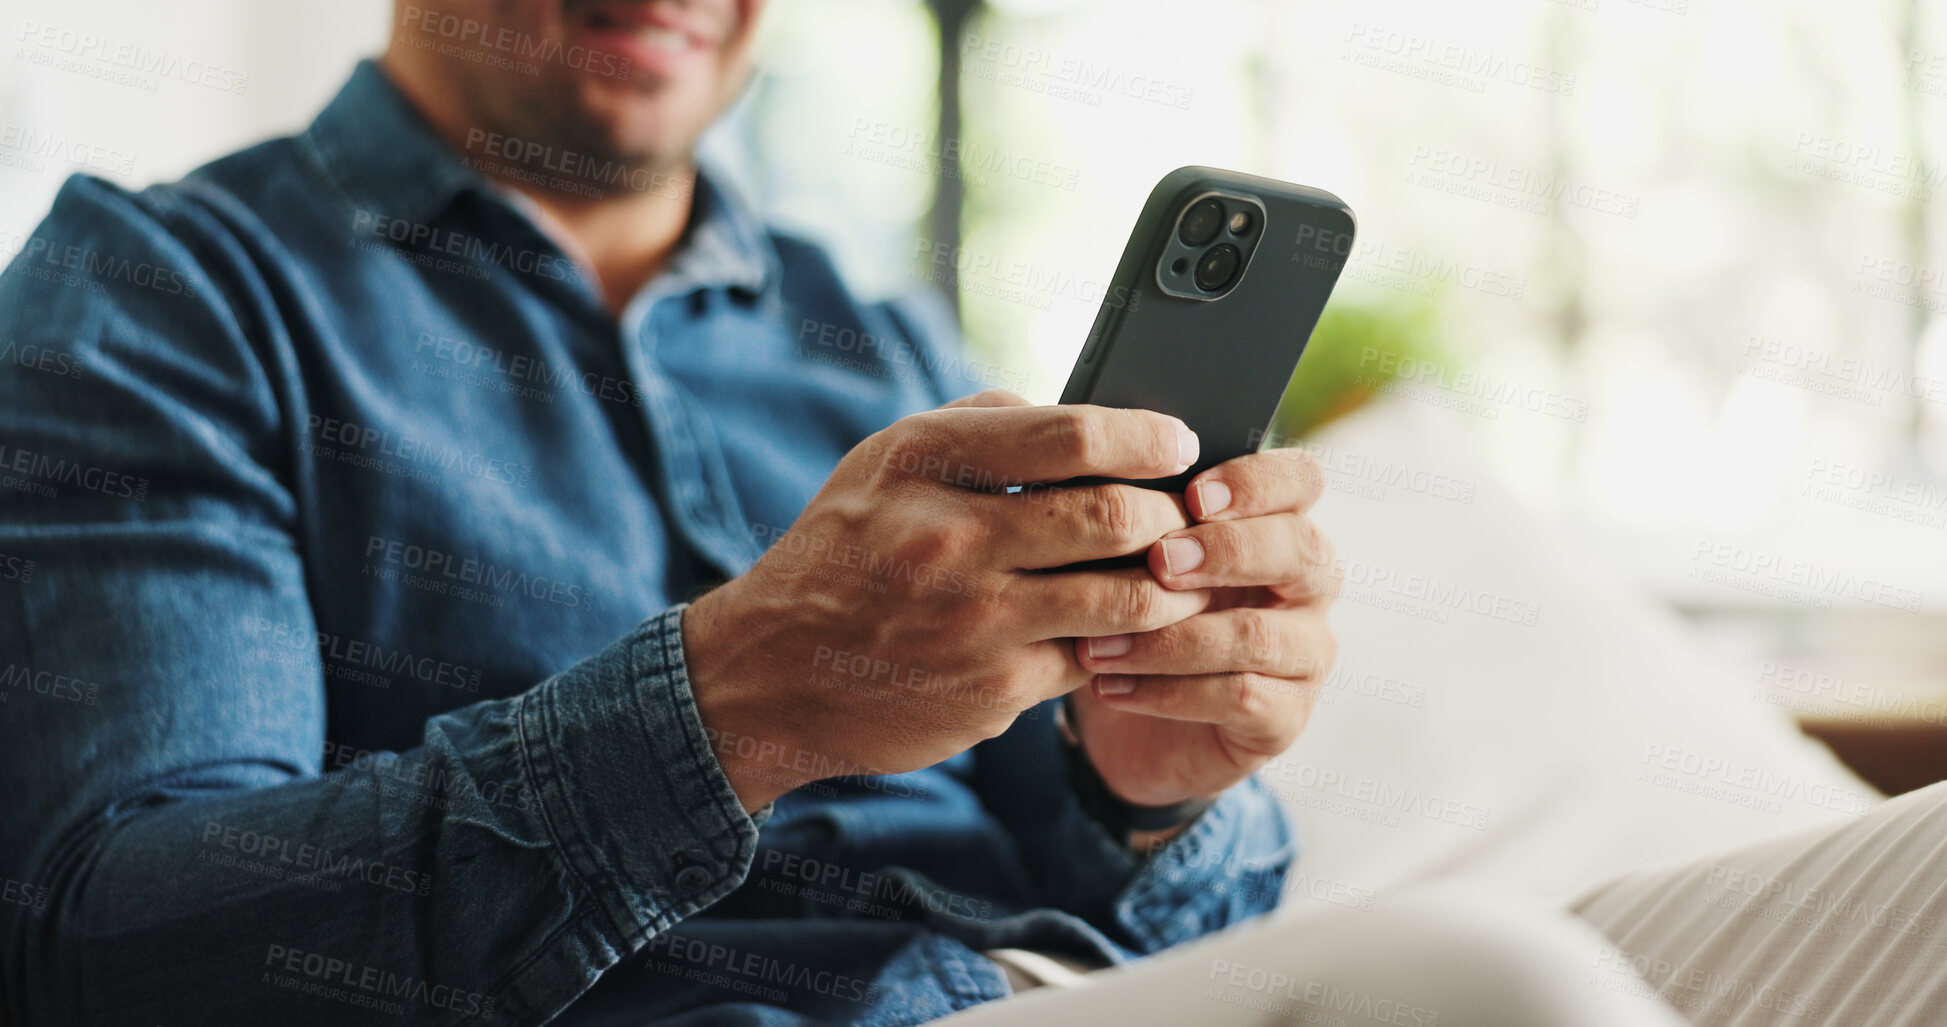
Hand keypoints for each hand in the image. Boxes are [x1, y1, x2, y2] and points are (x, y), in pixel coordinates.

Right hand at [684, 391, 1212, 810]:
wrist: (768, 673)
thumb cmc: (845, 553)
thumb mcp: (884, 463)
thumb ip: (980, 426)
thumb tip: (1081, 415)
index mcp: (924, 462)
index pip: (1072, 434)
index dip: (1147, 437)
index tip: (1178, 444)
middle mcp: (949, 538)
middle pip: (1114, 516)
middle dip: (1171, 516)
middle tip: (1188, 516)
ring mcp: (975, 621)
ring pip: (1126, 598)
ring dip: (1171, 587)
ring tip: (1180, 575)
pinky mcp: (993, 691)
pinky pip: (1092, 657)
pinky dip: (1120, 643)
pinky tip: (1124, 632)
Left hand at [1070, 447, 1338, 810]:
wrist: (1124, 725)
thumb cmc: (1132, 617)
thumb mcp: (1129, 563)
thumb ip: (1136, 521)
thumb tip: (1097, 480)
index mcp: (1279, 525)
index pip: (1302, 479)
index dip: (1258, 481)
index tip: (1193, 494)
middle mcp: (1308, 585)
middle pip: (1299, 549)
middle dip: (1226, 551)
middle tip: (1157, 561)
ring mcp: (1305, 654)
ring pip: (1258, 636)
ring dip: (1171, 638)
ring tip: (1098, 643)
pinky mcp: (1286, 718)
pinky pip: (1238, 697)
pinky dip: (1166, 692)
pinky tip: (1109, 686)